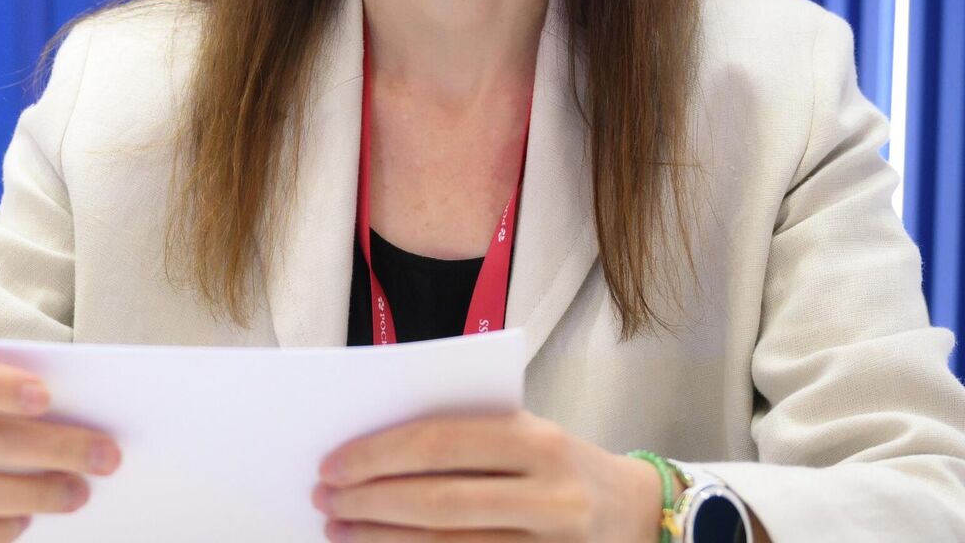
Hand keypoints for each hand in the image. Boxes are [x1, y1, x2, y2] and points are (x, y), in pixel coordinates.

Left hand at [312, 411, 669, 541]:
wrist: (638, 514)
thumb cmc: (560, 465)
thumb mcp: (528, 434)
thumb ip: (465, 436)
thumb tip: (371, 451)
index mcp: (537, 440)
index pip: (440, 443)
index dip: (377, 455)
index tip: (332, 464)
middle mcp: (549, 496)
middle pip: (438, 502)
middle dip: (370, 502)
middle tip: (325, 502)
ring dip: (382, 541)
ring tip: (340, 532)